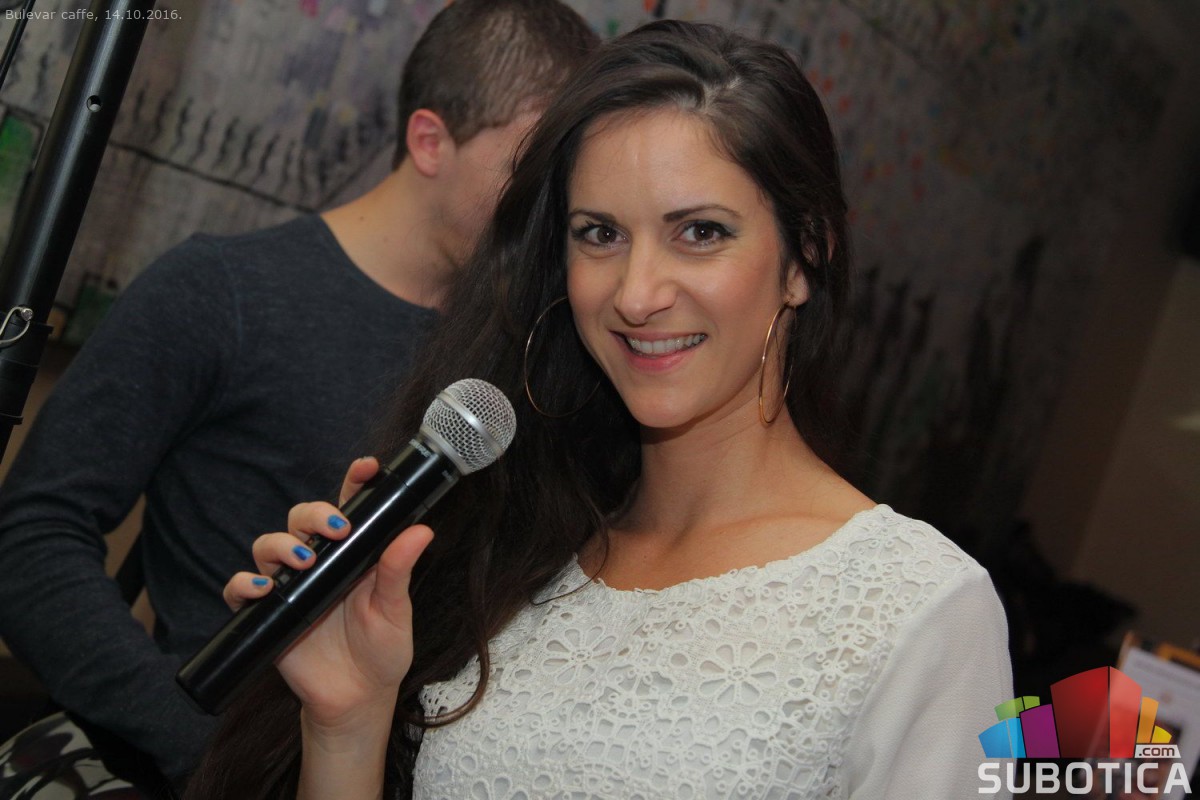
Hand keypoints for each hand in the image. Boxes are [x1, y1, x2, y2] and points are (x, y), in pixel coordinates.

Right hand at [223, 457, 432, 730]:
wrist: (357, 699)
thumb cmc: (381, 651)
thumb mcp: (395, 610)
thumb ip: (399, 570)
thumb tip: (422, 530)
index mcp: (353, 554)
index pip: (349, 508)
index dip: (354, 481)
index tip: (367, 467)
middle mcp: (319, 563)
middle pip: (301, 519)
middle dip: (314, 514)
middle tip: (336, 529)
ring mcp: (290, 586)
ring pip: (268, 546)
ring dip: (280, 545)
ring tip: (301, 560)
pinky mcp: (268, 614)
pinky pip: (240, 591)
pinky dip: (243, 585)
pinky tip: (263, 590)